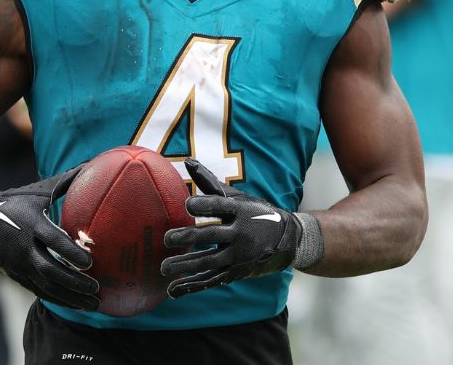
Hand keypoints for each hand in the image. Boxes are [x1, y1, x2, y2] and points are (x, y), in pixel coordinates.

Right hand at [0, 166, 99, 310]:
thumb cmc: (16, 201)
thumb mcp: (38, 190)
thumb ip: (67, 180)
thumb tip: (94, 164)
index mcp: (31, 223)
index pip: (53, 240)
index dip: (70, 252)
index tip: (90, 262)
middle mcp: (23, 247)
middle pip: (50, 269)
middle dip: (74, 281)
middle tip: (97, 288)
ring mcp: (18, 264)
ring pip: (45, 285)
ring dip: (70, 296)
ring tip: (94, 304)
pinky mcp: (15, 275)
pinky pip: (38, 291)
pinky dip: (58, 299)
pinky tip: (76, 303)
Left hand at [161, 158, 300, 297]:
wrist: (288, 240)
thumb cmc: (255, 212)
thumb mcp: (238, 197)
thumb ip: (210, 182)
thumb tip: (187, 161)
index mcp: (241, 210)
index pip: (220, 206)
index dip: (204, 205)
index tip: (187, 204)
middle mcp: (241, 233)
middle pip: (213, 235)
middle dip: (189, 237)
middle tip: (167, 238)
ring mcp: (239, 255)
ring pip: (209, 262)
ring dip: (186, 265)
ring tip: (164, 268)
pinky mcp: (236, 273)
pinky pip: (212, 280)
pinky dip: (192, 286)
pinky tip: (173, 290)